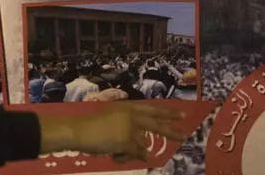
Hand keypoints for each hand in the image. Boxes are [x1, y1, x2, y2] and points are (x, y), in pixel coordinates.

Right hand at [38, 101, 190, 159]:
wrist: (78, 131)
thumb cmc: (91, 126)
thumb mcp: (112, 120)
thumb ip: (129, 130)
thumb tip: (144, 148)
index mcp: (128, 107)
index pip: (152, 109)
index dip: (167, 113)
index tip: (182, 114)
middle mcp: (131, 115)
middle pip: (156, 124)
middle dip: (172, 130)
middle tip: (185, 134)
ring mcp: (130, 128)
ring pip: (142, 145)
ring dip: (129, 152)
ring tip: (114, 150)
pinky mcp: (127, 140)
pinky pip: (136, 153)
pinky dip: (126, 157)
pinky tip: (115, 154)